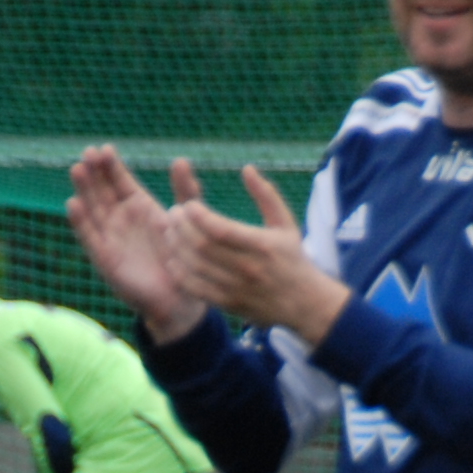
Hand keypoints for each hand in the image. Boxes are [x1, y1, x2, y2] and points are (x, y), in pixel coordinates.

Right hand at [65, 144, 201, 339]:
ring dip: (84, 189)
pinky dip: (80, 221)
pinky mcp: (104, 257)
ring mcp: (110, 236)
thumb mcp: (188, 219)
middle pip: (102, 189)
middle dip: (94, 171)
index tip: (105, 148)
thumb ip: (186, 190)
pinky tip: (73, 204)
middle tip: (88, 152)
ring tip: (78, 169)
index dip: (111, 165)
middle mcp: (120, 218)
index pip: (120, 179)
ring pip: (92, 208)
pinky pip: (89, 237)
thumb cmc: (185, 257)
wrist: (179, 298)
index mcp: (139, 205)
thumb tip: (180, 159)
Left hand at [163, 164, 348, 346]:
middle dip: (182, 227)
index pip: (221, 229)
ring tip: (169, 231)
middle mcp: (248, 268)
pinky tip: (174, 258)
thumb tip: (247, 168)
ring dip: (176, 247)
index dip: (198, 216)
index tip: (188, 205)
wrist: (304, 304)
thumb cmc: (292, 258)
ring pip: (195, 266)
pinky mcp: (228, 303)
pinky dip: (180, 272)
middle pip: (203, 246)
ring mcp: (236, 288)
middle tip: (173, 214)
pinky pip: (196, 288)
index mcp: (262, 245)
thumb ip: (266, 195)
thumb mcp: (285, 223)